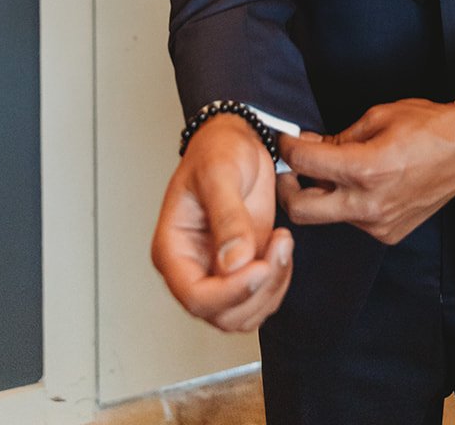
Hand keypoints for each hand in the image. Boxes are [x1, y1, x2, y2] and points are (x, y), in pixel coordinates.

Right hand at [151, 114, 292, 331]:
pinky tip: (282, 247)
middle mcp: (192, 267)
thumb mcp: (220, 174)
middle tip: (278, 247)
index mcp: (172, 249)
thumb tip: (233, 263)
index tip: (259, 267)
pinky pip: (261, 298)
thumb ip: (227, 217)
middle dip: (257, 290)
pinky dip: (279, 281)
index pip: (195, 296)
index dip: (230, 293)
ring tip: (283, 242)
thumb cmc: (217, 150)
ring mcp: (218, 271)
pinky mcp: (243, 268)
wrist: (236, 140)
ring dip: (272, 288)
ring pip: (243, 314)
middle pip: (221, 314)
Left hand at [277, 99, 454, 244]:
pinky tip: (362, 183)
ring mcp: (378, 224)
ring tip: (331, 170)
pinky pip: (353, 220)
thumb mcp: (380, 116)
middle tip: (288, 169)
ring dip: (321, 194)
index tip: (284, 139)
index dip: (287, 147)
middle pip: (302, 210)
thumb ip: (338, 136)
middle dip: (287, 187)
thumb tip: (308, 145)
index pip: (305, 164)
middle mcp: (368, 204)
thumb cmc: (430, 126)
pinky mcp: (388, 233)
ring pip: (328, 216)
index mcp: (366, 169)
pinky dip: (348, 202)